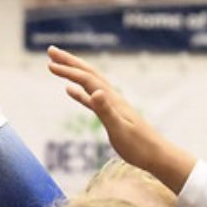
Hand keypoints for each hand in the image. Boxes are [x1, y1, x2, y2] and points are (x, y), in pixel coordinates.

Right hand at [47, 46, 194, 191]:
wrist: (157, 156)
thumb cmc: (139, 146)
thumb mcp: (120, 130)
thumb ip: (106, 111)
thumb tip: (95, 91)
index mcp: (111, 99)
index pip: (87, 79)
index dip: (68, 71)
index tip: (49, 64)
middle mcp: (111, 97)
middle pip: (88, 73)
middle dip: (69, 61)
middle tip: (50, 50)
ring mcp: (110, 105)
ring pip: (88, 82)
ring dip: (72, 71)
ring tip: (56, 64)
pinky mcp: (110, 114)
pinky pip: (90, 98)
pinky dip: (78, 91)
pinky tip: (69, 90)